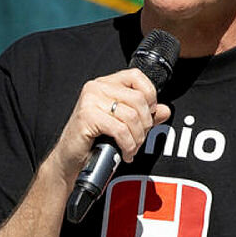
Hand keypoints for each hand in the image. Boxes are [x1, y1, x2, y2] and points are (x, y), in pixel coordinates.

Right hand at [51, 68, 171, 178]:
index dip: (150, 95)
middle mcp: (96, 87)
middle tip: (140, 139)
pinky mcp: (87, 116)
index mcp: (105, 84)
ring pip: (131, 116)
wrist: (70, 160)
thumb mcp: (123, 125)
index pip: (137, 76)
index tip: (149, 114)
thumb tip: (165, 110)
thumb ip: (144, 115)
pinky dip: (128, 144)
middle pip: (138, 99)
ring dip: (137, 138)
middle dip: (145, 124)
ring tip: (132, 148)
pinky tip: (125, 153)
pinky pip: (120, 129)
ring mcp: (90, 100)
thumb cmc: (94, 141)